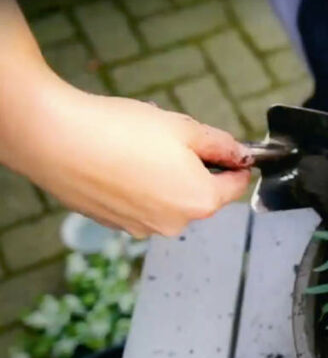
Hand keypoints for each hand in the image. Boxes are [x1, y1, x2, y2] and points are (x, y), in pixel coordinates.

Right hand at [8, 81, 250, 237]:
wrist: (56, 140)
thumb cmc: (120, 131)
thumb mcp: (184, 128)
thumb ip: (220, 145)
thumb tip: (240, 154)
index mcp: (200, 201)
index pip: (236, 186)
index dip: (236, 164)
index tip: (228, 150)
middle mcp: (175, 223)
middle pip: (202, 196)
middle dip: (196, 170)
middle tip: (172, 142)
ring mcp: (143, 228)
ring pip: (169, 201)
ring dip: (165, 180)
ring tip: (139, 150)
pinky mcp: (115, 225)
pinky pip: (140, 205)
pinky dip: (138, 188)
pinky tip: (119, 164)